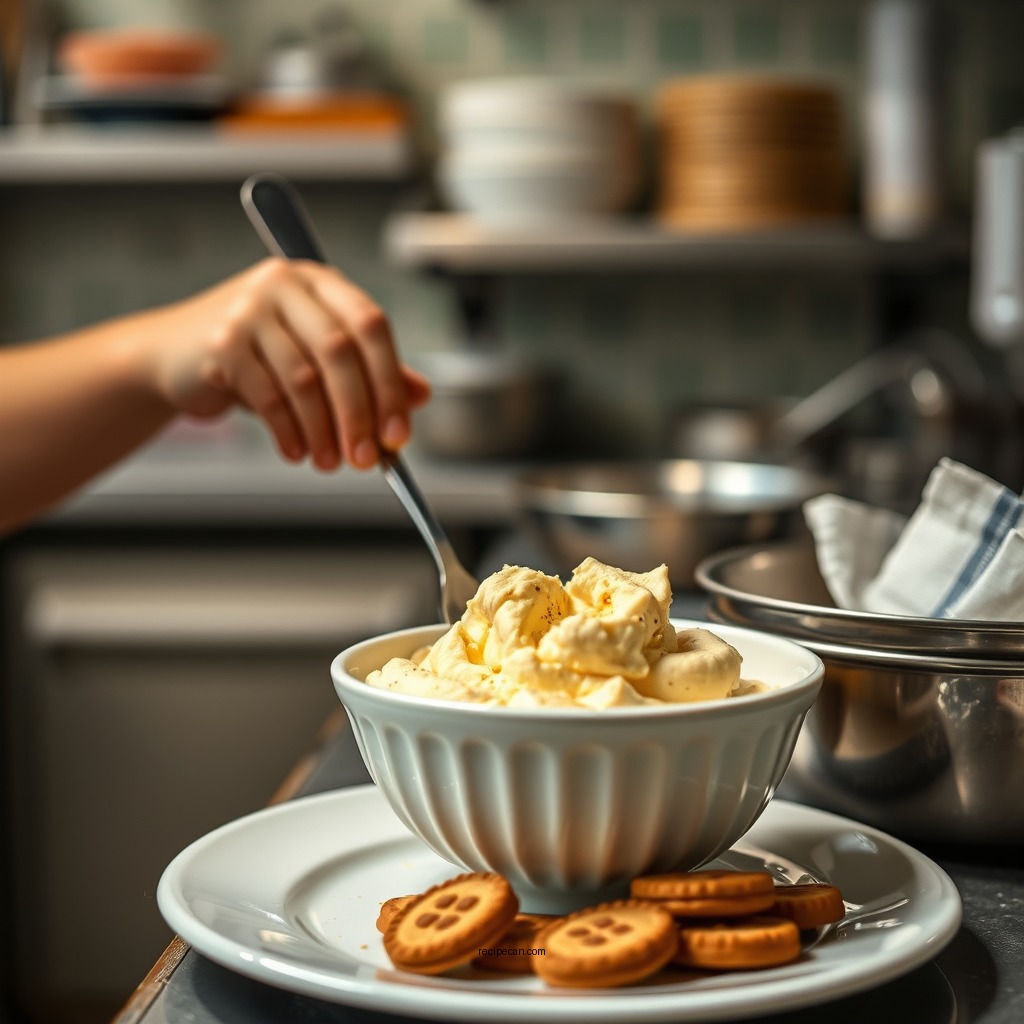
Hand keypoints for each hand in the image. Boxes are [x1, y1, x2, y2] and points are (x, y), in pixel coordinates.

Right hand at [146, 258, 429, 469]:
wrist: (172, 355)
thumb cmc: (255, 355)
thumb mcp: (317, 357)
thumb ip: (369, 370)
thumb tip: (420, 396)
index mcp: (321, 283)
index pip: (372, 326)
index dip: (391, 383)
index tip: (398, 432)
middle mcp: (286, 285)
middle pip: (340, 354)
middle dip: (359, 415)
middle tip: (367, 459)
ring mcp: (250, 309)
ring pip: (304, 379)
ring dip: (323, 431)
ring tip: (329, 462)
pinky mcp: (221, 341)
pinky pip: (268, 396)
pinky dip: (288, 431)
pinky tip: (296, 451)